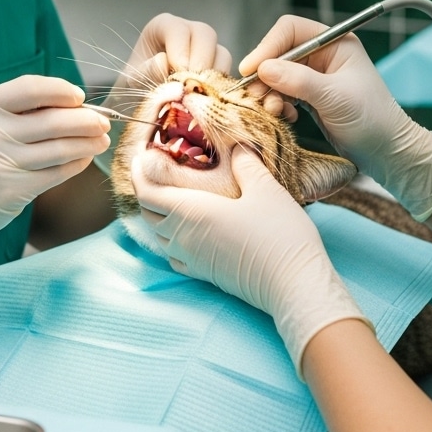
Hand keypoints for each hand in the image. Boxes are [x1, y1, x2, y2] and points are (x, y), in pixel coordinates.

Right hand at [0, 75, 109, 283]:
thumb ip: (18, 113)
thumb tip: (73, 105)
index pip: (29, 89)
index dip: (60, 90)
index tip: (79, 97)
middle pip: (52, 120)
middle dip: (86, 120)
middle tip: (102, 122)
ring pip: (60, 148)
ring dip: (87, 143)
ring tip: (100, 140)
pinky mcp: (11, 191)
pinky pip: (56, 173)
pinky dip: (76, 164)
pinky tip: (83, 159)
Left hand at [95, 14, 230, 172]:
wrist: (143, 103)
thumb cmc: (135, 86)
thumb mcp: (132, 80)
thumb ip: (146, 70)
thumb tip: (164, 62)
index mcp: (164, 26)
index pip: (178, 29)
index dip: (180, 50)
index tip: (177, 72)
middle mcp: (189, 32)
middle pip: (205, 34)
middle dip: (201, 61)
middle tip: (192, 86)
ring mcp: (207, 49)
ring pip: (222, 53)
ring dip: (212, 77)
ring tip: (197, 96)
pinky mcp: (218, 69)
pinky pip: (227, 74)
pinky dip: (219, 88)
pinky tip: (206, 102)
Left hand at [133, 146, 369, 376]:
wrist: (292, 285)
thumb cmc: (278, 234)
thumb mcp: (265, 189)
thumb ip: (246, 164)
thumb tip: (237, 146)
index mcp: (191, 211)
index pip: (147, 192)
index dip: (139, 174)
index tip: (140, 158)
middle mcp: (183, 237)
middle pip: (148, 214)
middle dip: (145, 192)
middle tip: (154, 174)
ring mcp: (192, 259)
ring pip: (159, 236)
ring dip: (157, 216)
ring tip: (168, 199)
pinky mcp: (204, 274)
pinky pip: (173, 255)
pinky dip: (170, 240)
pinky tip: (185, 232)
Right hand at [240, 16, 431, 219]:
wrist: (385, 152)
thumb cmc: (372, 120)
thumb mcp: (334, 98)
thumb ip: (299, 81)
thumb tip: (263, 69)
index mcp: (336, 43)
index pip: (290, 30)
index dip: (268, 46)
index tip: (251, 69)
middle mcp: (323, 55)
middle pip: (279, 52)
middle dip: (265, 74)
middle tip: (255, 96)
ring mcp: (315, 76)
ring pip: (277, 74)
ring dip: (269, 92)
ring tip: (271, 110)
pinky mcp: (309, 95)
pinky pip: (282, 92)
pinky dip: (277, 103)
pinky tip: (284, 116)